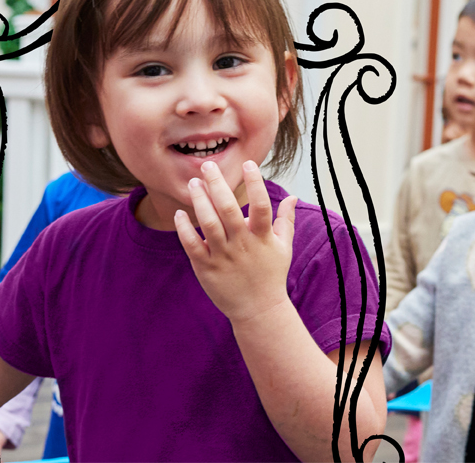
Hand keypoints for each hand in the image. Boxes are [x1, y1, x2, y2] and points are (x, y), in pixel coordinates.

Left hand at [174, 160, 298, 322]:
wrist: (258, 310)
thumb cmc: (271, 275)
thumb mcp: (283, 247)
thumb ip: (285, 220)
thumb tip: (293, 197)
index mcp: (262, 238)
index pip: (261, 205)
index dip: (256, 184)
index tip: (249, 164)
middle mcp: (242, 245)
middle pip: (229, 210)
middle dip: (218, 185)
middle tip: (207, 165)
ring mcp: (223, 256)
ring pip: (208, 224)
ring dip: (200, 201)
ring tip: (193, 183)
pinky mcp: (206, 268)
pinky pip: (192, 245)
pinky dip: (184, 229)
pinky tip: (180, 214)